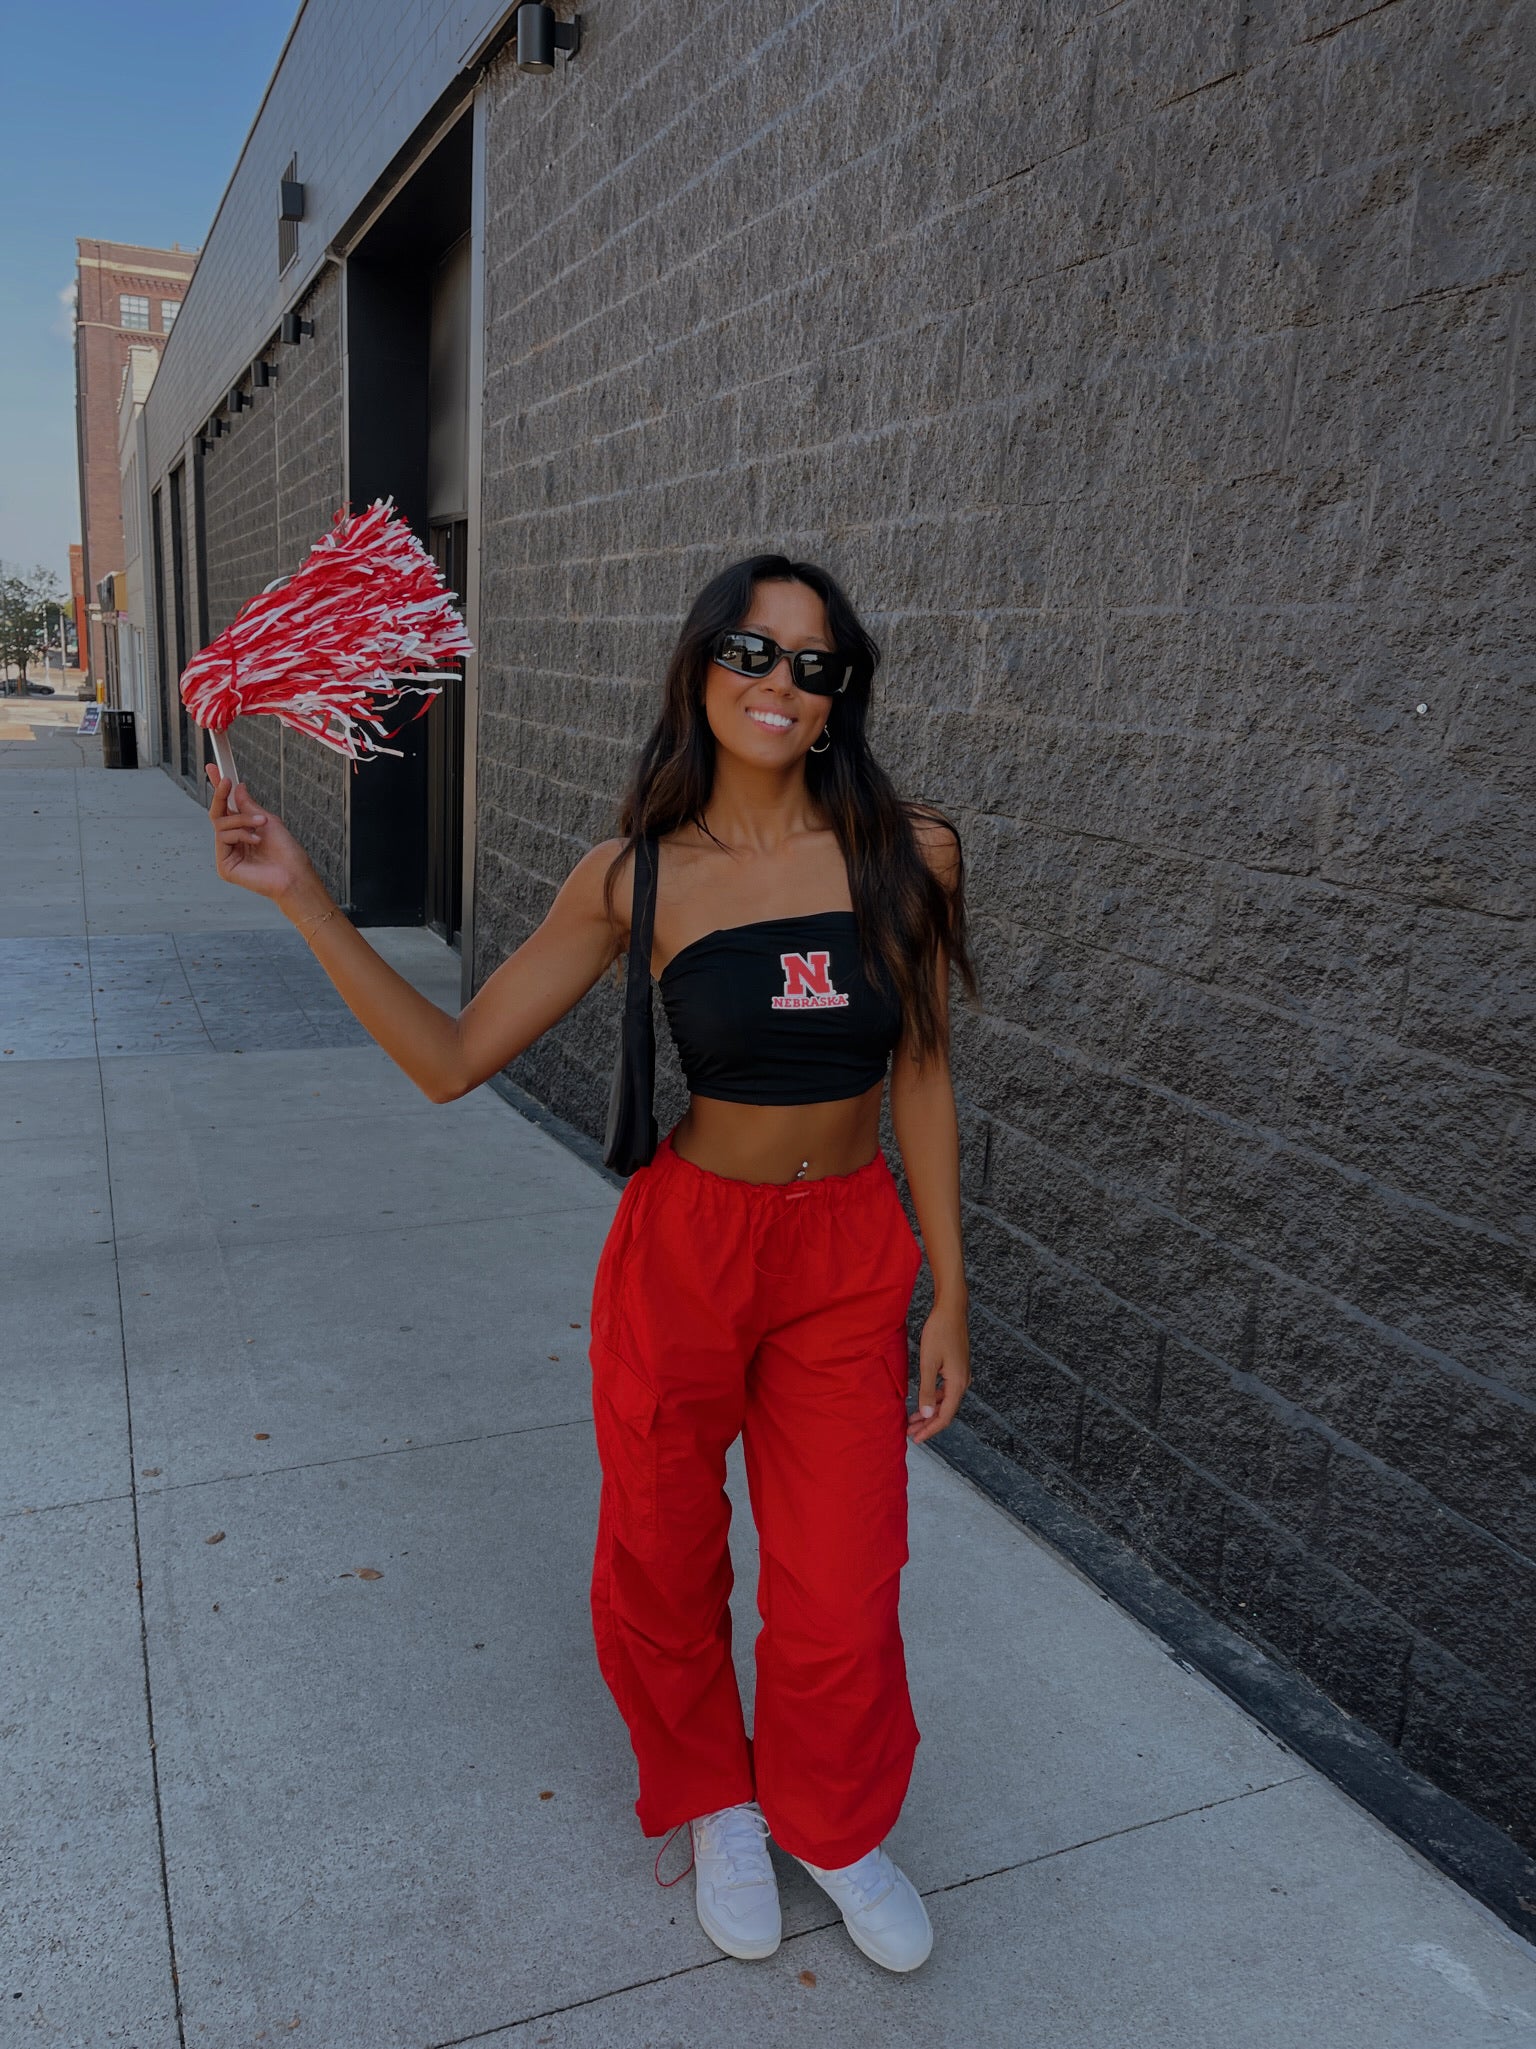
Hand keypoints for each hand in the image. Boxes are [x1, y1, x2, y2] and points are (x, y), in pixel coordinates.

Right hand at [205, 764, 317, 905]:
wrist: (294, 873)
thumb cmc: (286, 852)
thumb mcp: (267, 820)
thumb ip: (248, 805)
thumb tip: (238, 786)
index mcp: (243, 831)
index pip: (226, 807)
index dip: (219, 789)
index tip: (214, 769)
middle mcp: (233, 841)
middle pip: (217, 813)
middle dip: (220, 795)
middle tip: (225, 781)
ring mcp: (227, 854)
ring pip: (221, 824)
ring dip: (242, 820)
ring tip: (261, 824)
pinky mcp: (224, 865)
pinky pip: (223, 838)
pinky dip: (240, 835)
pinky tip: (255, 841)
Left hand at [906, 1298, 969, 1444]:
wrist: (952, 1309)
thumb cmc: (939, 1332)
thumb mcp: (928, 1362)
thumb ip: (927, 1389)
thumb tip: (928, 1415)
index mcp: (958, 1383)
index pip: (945, 1416)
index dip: (930, 1430)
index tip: (916, 1439)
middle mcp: (963, 1382)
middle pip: (946, 1411)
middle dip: (929, 1424)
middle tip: (911, 1433)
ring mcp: (961, 1374)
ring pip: (946, 1401)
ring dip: (930, 1412)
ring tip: (913, 1420)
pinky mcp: (957, 1368)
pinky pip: (946, 1390)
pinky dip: (934, 1399)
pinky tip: (923, 1401)